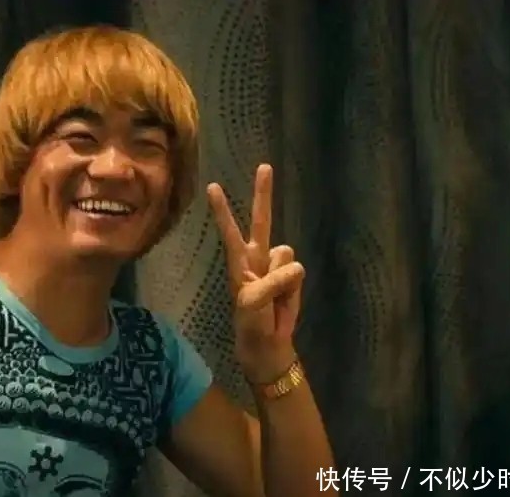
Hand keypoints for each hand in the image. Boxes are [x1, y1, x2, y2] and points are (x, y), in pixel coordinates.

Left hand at [207, 164, 304, 382]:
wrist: (267, 342)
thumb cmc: (251, 321)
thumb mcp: (254, 302)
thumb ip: (272, 282)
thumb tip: (294, 264)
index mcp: (239, 261)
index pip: (230, 231)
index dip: (222, 210)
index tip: (212, 186)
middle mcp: (257, 257)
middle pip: (262, 220)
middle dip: (263, 193)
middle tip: (264, 165)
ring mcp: (276, 264)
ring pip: (286, 252)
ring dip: (282, 275)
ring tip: (273, 298)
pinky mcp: (293, 275)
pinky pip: (297, 269)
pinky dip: (293, 286)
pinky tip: (285, 300)